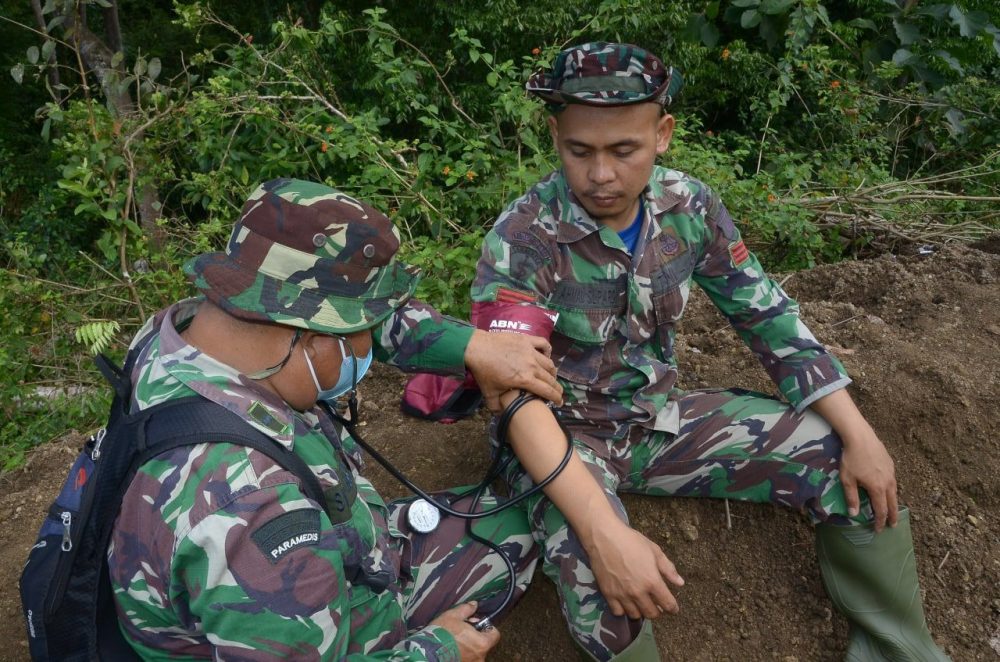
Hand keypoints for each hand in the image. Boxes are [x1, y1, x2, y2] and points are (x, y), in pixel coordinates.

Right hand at [429, 601, 498, 660]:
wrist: (427, 652)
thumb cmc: (442, 634)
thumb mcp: (453, 616)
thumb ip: (466, 609)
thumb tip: (474, 605)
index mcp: (482, 643)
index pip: (495, 634)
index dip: (486, 627)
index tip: (475, 623)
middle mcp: (479, 657)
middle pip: (484, 643)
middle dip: (475, 635)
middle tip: (462, 629)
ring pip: (474, 651)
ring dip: (468, 644)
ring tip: (455, 638)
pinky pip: (466, 657)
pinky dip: (462, 652)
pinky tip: (451, 646)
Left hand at [464, 329, 561, 409]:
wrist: (477, 348)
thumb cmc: (484, 371)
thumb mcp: (489, 393)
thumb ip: (496, 406)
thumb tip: (501, 414)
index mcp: (525, 380)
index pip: (547, 391)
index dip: (556, 398)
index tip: (559, 402)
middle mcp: (532, 366)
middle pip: (551, 378)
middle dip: (557, 387)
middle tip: (558, 392)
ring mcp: (530, 351)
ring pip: (549, 363)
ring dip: (553, 371)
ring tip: (551, 376)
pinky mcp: (527, 340)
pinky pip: (544, 344)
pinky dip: (548, 350)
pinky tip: (547, 355)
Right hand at [585, 519, 684, 619]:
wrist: (604, 537)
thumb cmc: (631, 541)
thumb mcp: (654, 551)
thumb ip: (668, 569)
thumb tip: (680, 583)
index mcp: (652, 581)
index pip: (668, 604)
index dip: (673, 608)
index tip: (673, 608)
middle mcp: (638, 592)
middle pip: (652, 614)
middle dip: (658, 611)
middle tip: (657, 605)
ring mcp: (622, 595)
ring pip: (635, 615)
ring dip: (641, 611)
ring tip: (641, 604)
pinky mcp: (608, 594)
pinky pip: (618, 612)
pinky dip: (623, 610)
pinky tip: (625, 602)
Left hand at [810, 389, 897, 530]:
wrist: (860, 436)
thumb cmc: (851, 458)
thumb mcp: (847, 479)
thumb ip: (851, 497)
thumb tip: (854, 514)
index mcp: (878, 488)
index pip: (881, 510)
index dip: (880, 522)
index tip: (879, 530)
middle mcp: (888, 482)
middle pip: (892, 503)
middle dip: (892, 516)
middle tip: (893, 525)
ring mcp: (891, 472)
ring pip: (894, 491)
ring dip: (893, 502)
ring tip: (891, 509)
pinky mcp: (890, 464)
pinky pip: (893, 481)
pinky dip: (891, 490)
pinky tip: (887, 489)